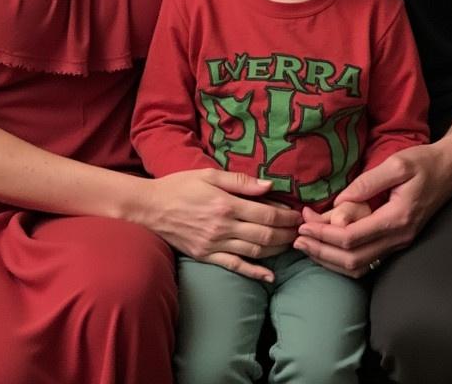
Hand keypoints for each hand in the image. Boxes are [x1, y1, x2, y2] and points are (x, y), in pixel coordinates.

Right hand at [144, 169, 301, 282]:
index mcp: (225, 204)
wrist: (150, 207)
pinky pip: (235, 266)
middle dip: (287, 233)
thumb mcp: (209, 174)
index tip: (298, 215)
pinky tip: (269, 276)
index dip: (286, 216)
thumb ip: (240, 181)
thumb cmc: (180, 185)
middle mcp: (223, 227)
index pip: (266, 214)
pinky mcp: (207, 256)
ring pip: (254, 252)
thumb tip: (269, 186)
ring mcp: (214, 244)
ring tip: (291, 245)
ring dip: (276, 250)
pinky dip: (254, 272)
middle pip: (264, 235)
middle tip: (301, 231)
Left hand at [294, 142, 451, 277]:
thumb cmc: (424, 163)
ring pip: (359, 266)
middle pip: (352, 259)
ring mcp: (399, 243)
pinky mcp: (397, 241)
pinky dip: (343, 258)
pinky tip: (327, 246)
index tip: (303, 223)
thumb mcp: (397, 164)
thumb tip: (339, 201)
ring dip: (330, 259)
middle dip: (321, 251)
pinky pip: (367, 260)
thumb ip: (368, 183)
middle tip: (296, 238)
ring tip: (306, 244)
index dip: (324, 234)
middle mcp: (399, 238)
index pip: (352, 238)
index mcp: (397, 219)